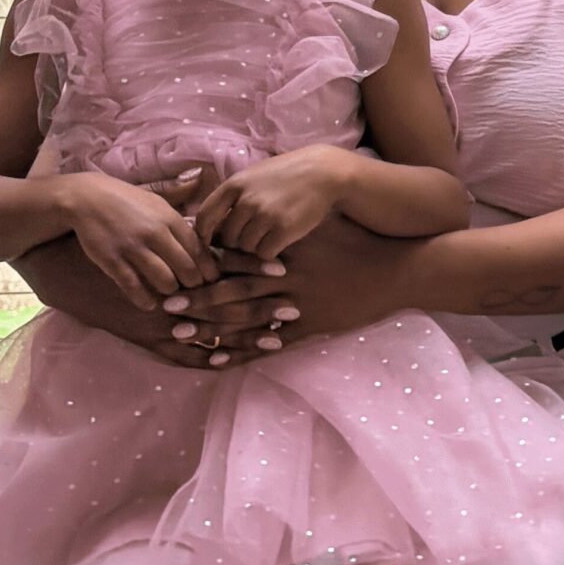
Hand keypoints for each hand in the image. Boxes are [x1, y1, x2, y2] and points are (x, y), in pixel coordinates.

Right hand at [62, 173, 217, 303]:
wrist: (85, 198)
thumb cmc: (125, 199)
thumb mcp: (156, 196)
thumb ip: (180, 201)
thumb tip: (202, 187)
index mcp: (170, 218)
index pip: (200, 250)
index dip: (209, 269)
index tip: (212, 279)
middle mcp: (155, 233)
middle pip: (187, 269)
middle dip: (194, 285)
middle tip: (194, 292)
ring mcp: (133, 248)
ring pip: (165, 281)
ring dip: (171, 293)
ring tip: (172, 296)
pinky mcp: (112, 261)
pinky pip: (134, 287)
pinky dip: (145, 300)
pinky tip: (149, 303)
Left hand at [164, 216, 426, 356]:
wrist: (397, 269)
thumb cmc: (357, 241)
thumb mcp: (320, 224)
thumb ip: (286, 219)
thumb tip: (257, 205)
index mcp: (284, 249)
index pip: (235, 258)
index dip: (204, 265)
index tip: (176, 270)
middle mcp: (287, 276)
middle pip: (233, 290)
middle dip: (198, 300)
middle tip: (166, 308)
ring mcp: (299, 303)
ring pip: (246, 319)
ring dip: (212, 328)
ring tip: (182, 336)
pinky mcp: (311, 325)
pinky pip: (270, 343)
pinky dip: (242, 352)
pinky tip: (218, 359)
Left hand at [192, 148, 345, 260]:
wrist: (323, 173)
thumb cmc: (286, 175)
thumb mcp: (254, 175)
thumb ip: (233, 195)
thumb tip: (210, 223)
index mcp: (235, 185)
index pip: (205, 216)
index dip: (203, 234)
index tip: (209, 242)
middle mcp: (247, 201)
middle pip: (228, 237)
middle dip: (237, 241)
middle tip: (252, 237)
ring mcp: (266, 216)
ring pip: (246, 247)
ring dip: (255, 246)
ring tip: (269, 234)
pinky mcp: (284, 229)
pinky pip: (265, 253)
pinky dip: (270, 251)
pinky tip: (280, 240)